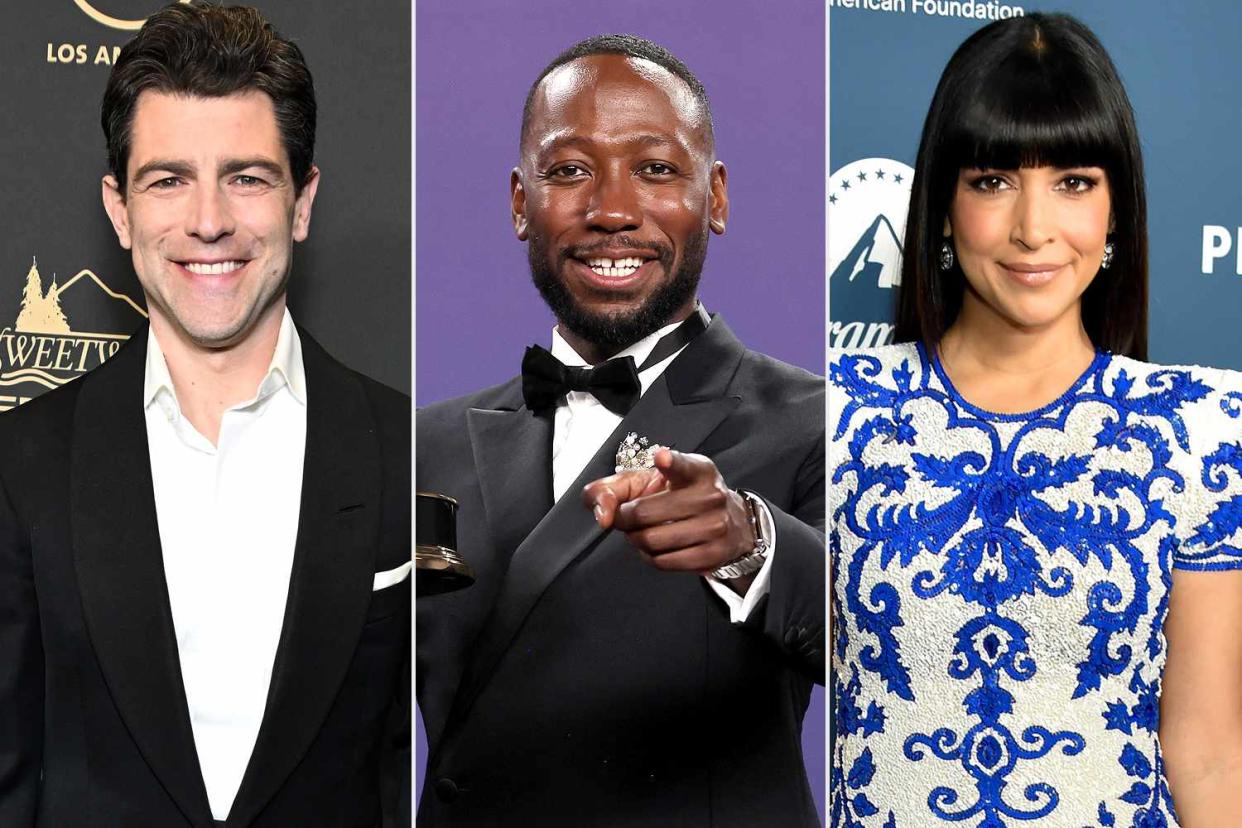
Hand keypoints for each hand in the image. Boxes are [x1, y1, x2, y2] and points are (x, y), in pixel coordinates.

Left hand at [581, 449, 756, 577]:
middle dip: (625, 518)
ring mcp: (716, 526)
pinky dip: (651, 557)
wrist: (727, 521)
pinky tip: (657, 547)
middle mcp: (711, 496)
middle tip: (626, 517)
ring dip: (637, 539)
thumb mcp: (648, 481)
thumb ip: (610, 489)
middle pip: (644, 513)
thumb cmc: (677, 496)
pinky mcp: (713, 554)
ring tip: (644, 531)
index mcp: (697, 470)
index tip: (661, 458)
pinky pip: (664, 561)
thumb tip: (604, 516)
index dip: (670, 462)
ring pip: (652, 540)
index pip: (683, 465)